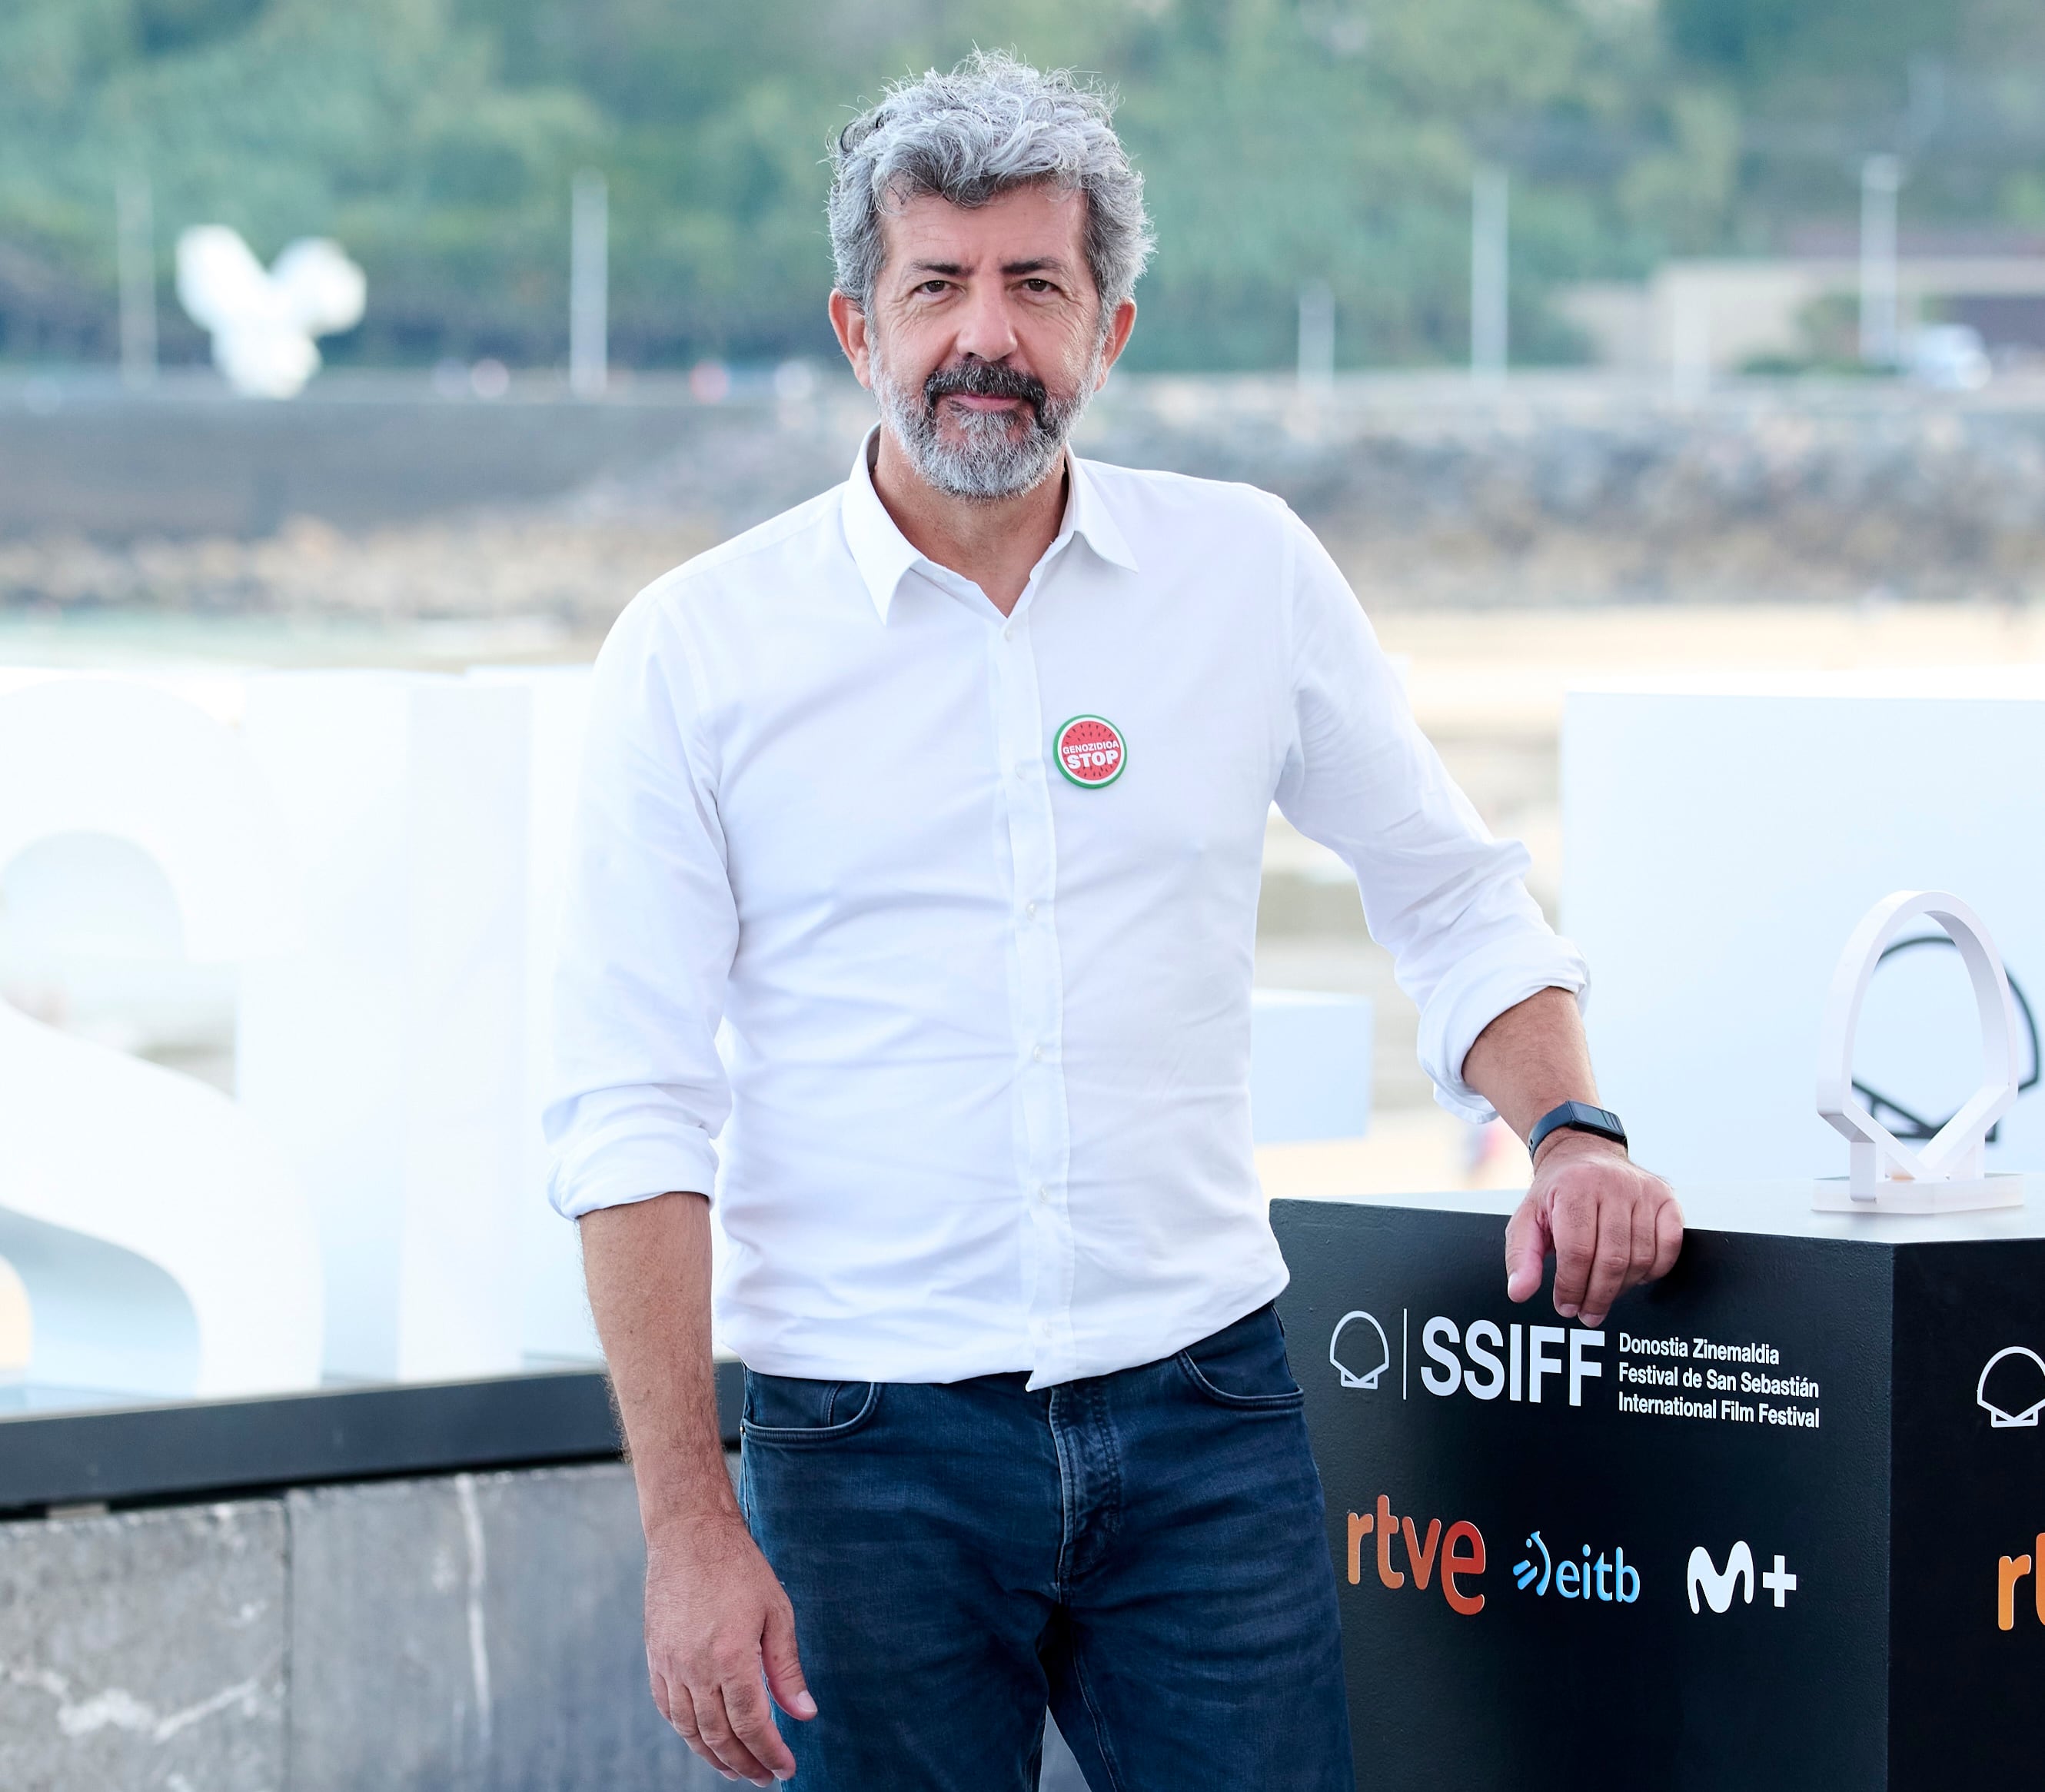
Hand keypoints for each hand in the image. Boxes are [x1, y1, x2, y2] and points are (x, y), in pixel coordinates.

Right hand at [645, 1512, 814, 1784]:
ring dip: (714, 1757)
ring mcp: (671, 1665)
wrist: (690, 1534)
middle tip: (765, 1777)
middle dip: (745, 1764)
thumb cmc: (739, 1568)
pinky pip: (668, 1709)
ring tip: (737, 1770)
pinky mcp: (655, 1657)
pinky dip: (686, 1732)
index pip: (752, 1725)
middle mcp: (696, 1668)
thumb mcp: (777, 1612)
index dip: (770, 1753)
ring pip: (690, 1730)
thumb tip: (804, 1714)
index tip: (786, 1768)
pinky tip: (703, 1740)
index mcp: (731, 1656)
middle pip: (720, 1735)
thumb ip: (787, 1669)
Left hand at [1504, 1133, 1681, 1328]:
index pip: (1577, 1251)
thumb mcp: (1527, 1219)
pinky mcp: (1667, 1198)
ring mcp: (1644, 1190)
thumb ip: (1521, 1257)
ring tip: (1604, 1295)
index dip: (1571, 1287)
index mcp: (1574, 1187)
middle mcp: (1612, 1184)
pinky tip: (1633, 1276)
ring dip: (1622, 1287)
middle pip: (1612, 1259)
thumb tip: (1520, 1291)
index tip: (1566, 1306)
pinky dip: (1653, 1270)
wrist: (1584, 1154)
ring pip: (1641, 1257)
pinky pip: (1670, 1246)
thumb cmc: (1557, 1192)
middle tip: (1586, 1313)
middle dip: (1597, 1296)